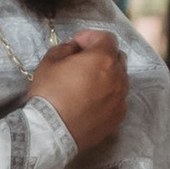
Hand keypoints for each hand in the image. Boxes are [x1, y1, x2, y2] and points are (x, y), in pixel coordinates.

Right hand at [29, 32, 128, 154]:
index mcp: (103, 58)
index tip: (78, 43)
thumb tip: (73, 47)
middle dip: (102, 55)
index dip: (91, 37)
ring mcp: (120, 98)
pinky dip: (108, 95)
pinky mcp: (118, 116)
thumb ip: (64, 48)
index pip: (106, 38)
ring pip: (120, 79)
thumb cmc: (49, 95)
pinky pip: (118, 99)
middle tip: (83, 61)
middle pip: (117, 57)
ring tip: (88, 83)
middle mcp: (118, 76)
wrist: (51, 132)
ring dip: (106, 75)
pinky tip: (91, 101)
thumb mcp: (49, 63)